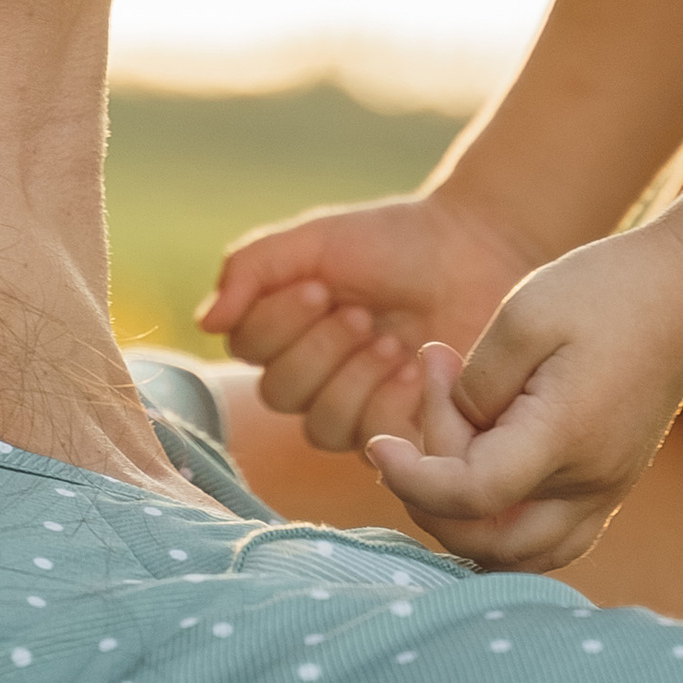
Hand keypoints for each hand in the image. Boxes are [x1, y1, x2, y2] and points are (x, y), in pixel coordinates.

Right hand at [199, 183, 532, 455]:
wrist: (476, 251)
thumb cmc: (394, 242)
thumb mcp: (316, 239)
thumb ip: (252, 268)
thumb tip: (206, 323)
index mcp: (284, 327)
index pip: (247, 349)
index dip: (277, 325)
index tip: (321, 287)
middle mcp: (312, 375)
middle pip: (279, 394)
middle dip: (319, 351)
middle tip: (362, 314)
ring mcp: (357, 409)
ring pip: (321, 427)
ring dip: (353, 380)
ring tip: (391, 341)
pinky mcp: (403, 433)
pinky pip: (374, 443)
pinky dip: (390, 404)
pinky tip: (417, 367)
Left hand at [362, 222, 682, 571]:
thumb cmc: (604, 290)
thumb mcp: (523, 316)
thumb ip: (476, 388)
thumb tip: (452, 437)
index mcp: (564, 439)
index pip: (470, 495)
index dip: (410, 478)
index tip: (375, 442)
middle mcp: (589, 483)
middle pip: (485, 539)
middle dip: (431, 482)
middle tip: (438, 377)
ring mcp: (604, 492)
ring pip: (516, 554)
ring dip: (462, 514)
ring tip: (450, 423)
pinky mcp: (608, 485)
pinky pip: (544, 539)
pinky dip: (498, 523)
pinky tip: (477, 454)